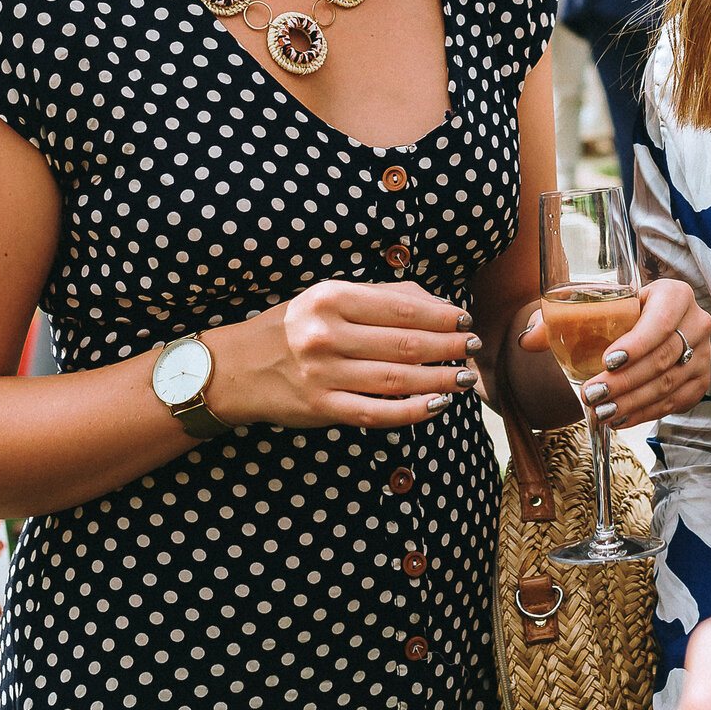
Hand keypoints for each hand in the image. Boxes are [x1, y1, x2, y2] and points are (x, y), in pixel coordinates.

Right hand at [217, 278, 476, 429]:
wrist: (236, 368)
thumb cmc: (293, 327)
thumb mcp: (328, 298)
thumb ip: (380, 296)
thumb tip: (438, 306)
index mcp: (330, 299)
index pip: (401, 308)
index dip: (441, 316)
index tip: (465, 318)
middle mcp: (325, 335)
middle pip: (405, 344)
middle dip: (448, 346)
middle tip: (474, 347)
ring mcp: (323, 375)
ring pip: (397, 379)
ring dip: (439, 378)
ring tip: (465, 376)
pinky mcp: (321, 408)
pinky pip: (377, 413)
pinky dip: (413, 411)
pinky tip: (438, 405)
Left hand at [514, 276, 710, 427]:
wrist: (649, 326)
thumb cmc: (619, 314)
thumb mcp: (593, 309)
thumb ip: (557, 320)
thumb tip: (527, 340)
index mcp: (674, 294)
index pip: (661, 320)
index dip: (636, 343)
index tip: (606, 361)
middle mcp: (696, 322)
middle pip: (662, 358)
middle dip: (624, 381)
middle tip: (591, 395)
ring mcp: (703, 355)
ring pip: (668, 384)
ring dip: (632, 402)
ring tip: (600, 412)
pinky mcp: (700, 382)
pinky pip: (674, 403)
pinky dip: (644, 414)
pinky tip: (619, 418)